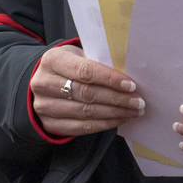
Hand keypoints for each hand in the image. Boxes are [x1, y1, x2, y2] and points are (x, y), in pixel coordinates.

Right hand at [29, 45, 144, 136]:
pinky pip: (81, 127)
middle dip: (117, 99)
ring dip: (115, 113)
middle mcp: (44, 83)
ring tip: (134, 111)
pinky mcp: (49, 124)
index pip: (85, 71)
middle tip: (138, 101)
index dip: (110, 79)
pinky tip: (119, 119)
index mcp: (52, 60)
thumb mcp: (78, 55)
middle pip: (87, 94)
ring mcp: (44, 106)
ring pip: (86, 112)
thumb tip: (128, 74)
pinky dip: (104, 124)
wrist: (44, 82)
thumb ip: (97, 61)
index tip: (131, 85)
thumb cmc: (68, 66)